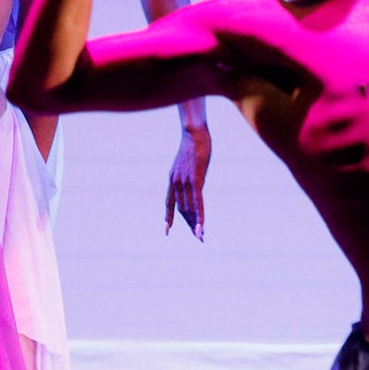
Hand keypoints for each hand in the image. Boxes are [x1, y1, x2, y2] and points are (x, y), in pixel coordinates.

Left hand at [163, 120, 210, 237]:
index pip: (169, 202)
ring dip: (195, 224)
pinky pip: (197, 203)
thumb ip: (190, 174)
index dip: (168, 217)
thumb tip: (196, 184)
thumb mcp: (188, 162)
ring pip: (190, 209)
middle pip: (182, 209)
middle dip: (189, 224)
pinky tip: (201, 228)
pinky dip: (199, 217)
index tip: (167, 230)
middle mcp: (176, 182)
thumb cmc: (194, 143)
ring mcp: (185, 182)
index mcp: (172, 178)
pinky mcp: (196, 181)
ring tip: (200, 237)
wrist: (194, 133)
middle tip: (197, 236)